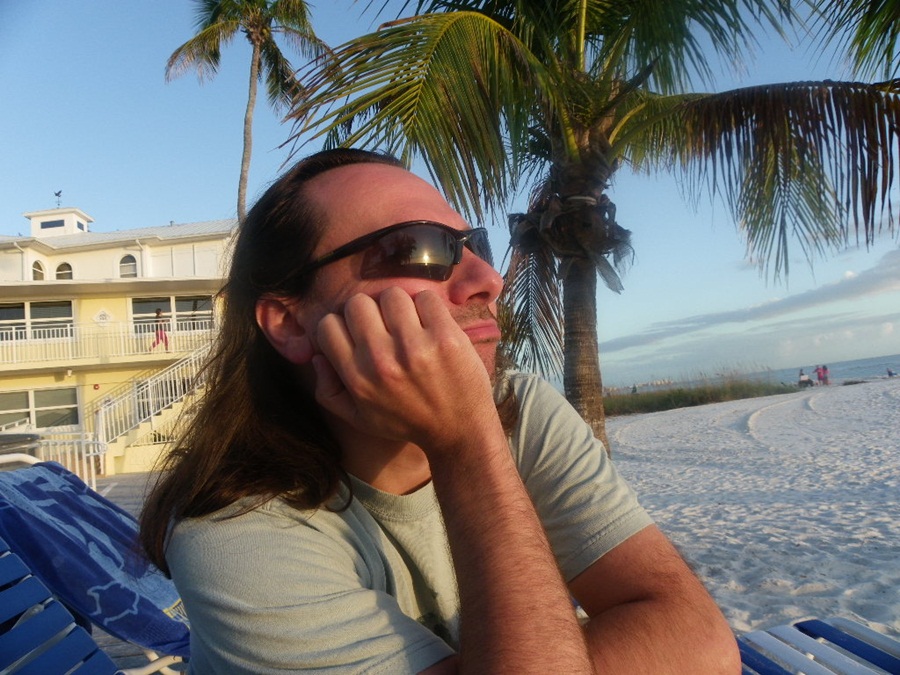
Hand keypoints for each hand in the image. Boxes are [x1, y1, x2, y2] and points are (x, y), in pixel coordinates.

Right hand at [312, 288, 499, 454]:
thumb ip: (328, 391)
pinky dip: (427, 307)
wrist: (459, 431)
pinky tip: (430, 325)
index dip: (342, 325)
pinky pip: (425, 298)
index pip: (328, 325)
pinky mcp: (445, 337)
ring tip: (409, 324)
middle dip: (370, 311)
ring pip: (391, 295)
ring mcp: (415, 347)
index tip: (358, 333)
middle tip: (385, 327)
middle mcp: (381, 360)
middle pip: (357, 303)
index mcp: (357, 377)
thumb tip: (316, 356)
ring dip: (399, 306)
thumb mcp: (359, 418)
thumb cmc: (406, 422)